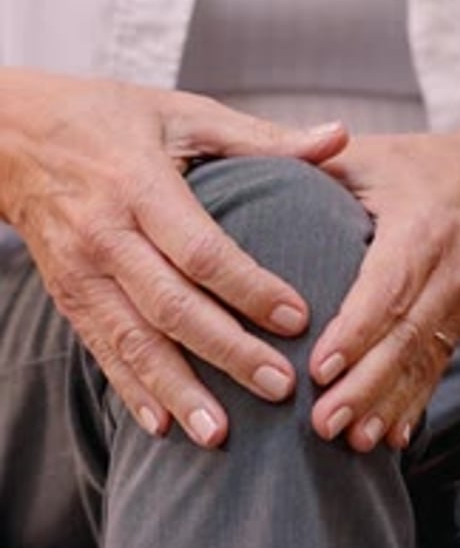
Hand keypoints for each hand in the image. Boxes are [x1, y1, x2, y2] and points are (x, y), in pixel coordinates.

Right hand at [1, 69, 345, 446]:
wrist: (13, 137)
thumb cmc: (109, 118)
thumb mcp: (183, 113)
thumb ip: (261, 137)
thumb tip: (339, 138)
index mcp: (138, 183)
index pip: (200, 248)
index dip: (249, 287)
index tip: (297, 319)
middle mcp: (105, 234)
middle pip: (171, 305)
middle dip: (227, 351)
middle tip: (278, 387)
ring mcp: (81, 271)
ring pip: (133, 340)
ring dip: (177, 389)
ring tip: (220, 434)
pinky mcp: (68, 295)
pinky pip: (101, 350)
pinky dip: (132, 390)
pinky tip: (163, 427)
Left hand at [309, 131, 459, 451]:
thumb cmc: (421, 167)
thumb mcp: (371, 157)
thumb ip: (315, 164)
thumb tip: (249, 161)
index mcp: (420, 229)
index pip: (388, 287)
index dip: (355, 331)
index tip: (319, 367)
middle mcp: (447, 272)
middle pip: (405, 338)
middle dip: (365, 386)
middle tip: (323, 424)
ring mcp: (459, 303)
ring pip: (422, 362)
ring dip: (388, 405)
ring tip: (352, 443)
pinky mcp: (459, 323)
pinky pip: (437, 368)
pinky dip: (414, 405)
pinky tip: (392, 439)